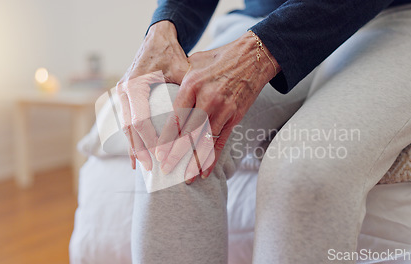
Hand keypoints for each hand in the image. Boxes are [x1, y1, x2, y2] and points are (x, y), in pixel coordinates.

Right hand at [116, 21, 188, 170]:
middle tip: (149, 168)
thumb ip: (189, 88)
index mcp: (135, 84)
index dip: (149, 140)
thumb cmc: (172, 53)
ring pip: (125, 126)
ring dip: (134, 147)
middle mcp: (124, 90)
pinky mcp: (125, 96)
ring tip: (142, 166)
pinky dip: (132, 138)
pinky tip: (136, 153)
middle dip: (139, 149)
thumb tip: (205, 110)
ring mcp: (121, 93)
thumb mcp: (182, 69)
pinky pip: (125, 121)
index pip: (140, 120)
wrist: (157, 38)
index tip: (158, 155)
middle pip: (128, 127)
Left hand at [155, 31, 279, 182]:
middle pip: (189, 133)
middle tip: (166, 171)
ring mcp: (223, 109)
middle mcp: (207, 99)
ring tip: (186, 178)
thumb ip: (179, 82)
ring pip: (205, 141)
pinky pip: (222, 141)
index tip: (157, 153)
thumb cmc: (218, 59)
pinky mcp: (235, 116)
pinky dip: (213, 158)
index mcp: (192, 85)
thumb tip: (162, 96)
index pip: (175, 117)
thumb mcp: (194, 64)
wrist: (253, 56)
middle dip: (177, 154)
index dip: (166, 138)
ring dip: (195, 161)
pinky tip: (205, 171)